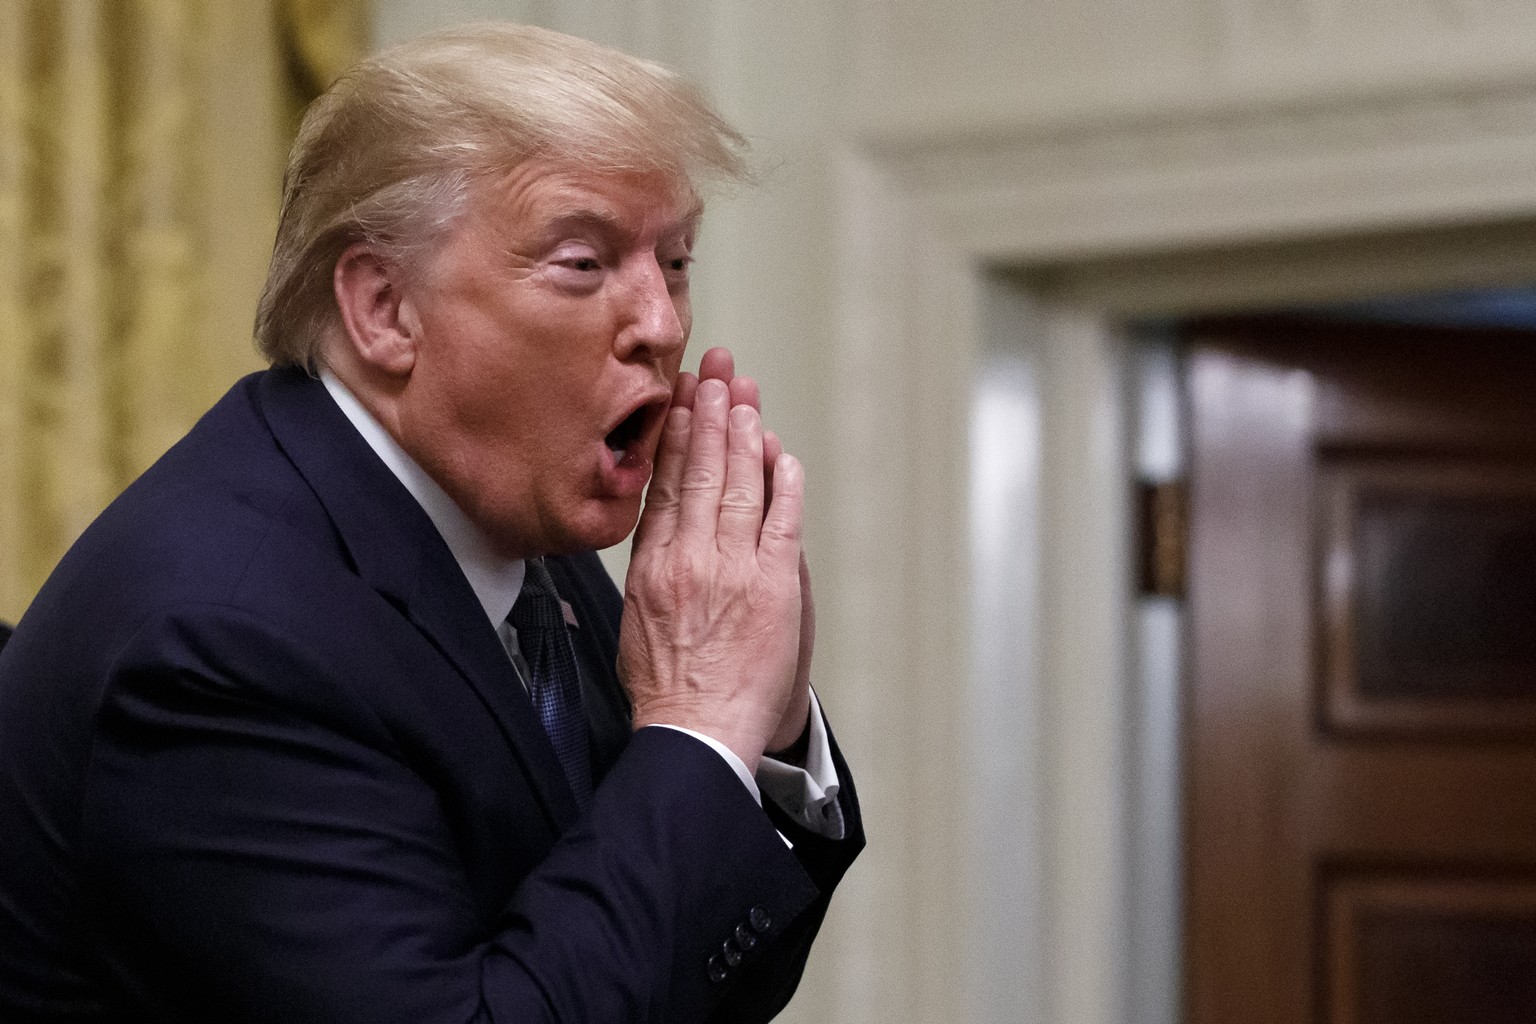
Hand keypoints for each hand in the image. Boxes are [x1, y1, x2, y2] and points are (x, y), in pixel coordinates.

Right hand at [675, 350, 814, 756]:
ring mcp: (732, 568)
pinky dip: (783, 483)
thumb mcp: (635, 620)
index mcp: (651, 564)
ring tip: (744, 394)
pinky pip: (781, 520)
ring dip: (744, 434)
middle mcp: (689, 557)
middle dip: (710, 413)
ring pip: (738, 484)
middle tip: (716, 371)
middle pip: (700, 470)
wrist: (696, 733)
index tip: (680, 398)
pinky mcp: (772, 585)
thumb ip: (651, 569)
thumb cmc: (666, 688)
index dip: (675, 434)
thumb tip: (660, 530)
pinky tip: (781, 453)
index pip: (664, 483)